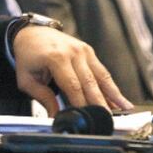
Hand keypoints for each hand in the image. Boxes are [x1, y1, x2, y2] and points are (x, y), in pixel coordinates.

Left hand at [12, 26, 133, 115]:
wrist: (30, 32)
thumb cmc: (27, 56)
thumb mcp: (26, 78)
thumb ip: (42, 97)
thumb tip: (56, 116)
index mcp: (55, 57)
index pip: (72, 86)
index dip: (81, 104)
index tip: (87, 118)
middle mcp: (72, 52)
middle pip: (90, 82)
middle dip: (101, 103)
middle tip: (109, 120)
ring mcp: (82, 50)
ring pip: (101, 76)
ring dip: (114, 94)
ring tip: (125, 110)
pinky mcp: (88, 51)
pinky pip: (101, 71)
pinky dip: (111, 86)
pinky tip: (120, 98)